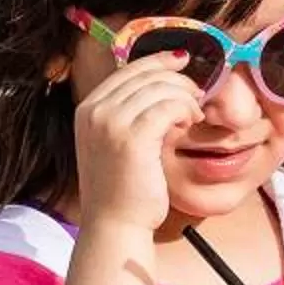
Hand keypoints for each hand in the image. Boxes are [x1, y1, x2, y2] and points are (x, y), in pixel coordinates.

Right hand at [72, 51, 204, 235]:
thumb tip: (160, 85)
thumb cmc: (121, 188)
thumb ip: (126, 113)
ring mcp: (110, 123)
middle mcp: (94, 111)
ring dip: (185, 97)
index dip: (158, 60)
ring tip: (193, 115)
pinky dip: (185, 110)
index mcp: (87, 109)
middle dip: (177, 79)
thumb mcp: (113, 142)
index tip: (182, 61)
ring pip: (160, 88)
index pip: (127, 69)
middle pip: (145, 74)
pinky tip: (190, 123)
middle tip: (197, 94)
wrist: (114, 224)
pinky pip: (169, 107)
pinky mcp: (132, 138)